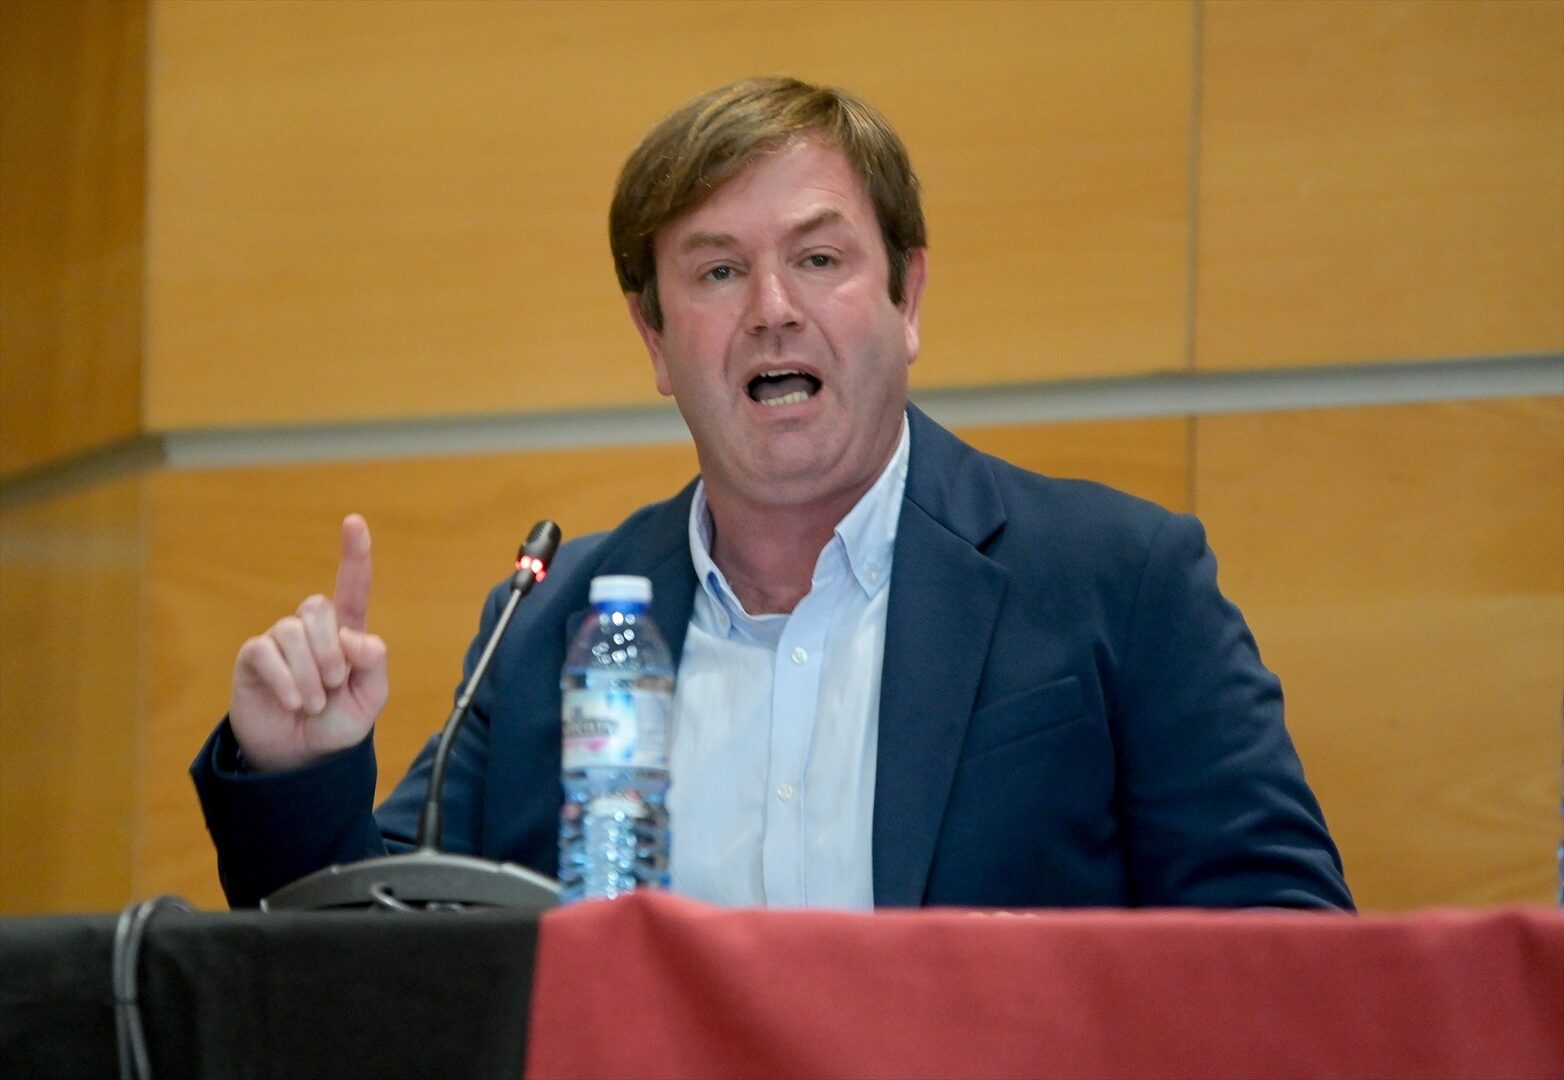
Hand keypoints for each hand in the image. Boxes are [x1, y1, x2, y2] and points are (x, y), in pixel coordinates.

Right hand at [229, 514, 388, 772]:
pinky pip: (267, 652)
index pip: (352, 587)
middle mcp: (312, 630)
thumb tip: (357, 637)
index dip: (354, 554)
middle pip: (318, 606)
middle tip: (333, 685)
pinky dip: (286, 681)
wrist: (301, 758)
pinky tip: (292, 702)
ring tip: (313, 703)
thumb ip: (373, 665)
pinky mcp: (254, 657)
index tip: (354, 521)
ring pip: (293, 632)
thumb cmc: (337, 724)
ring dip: (309, 675)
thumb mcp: (369, 700)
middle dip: (330, 651)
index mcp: (346, 634)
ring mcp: (281, 641)